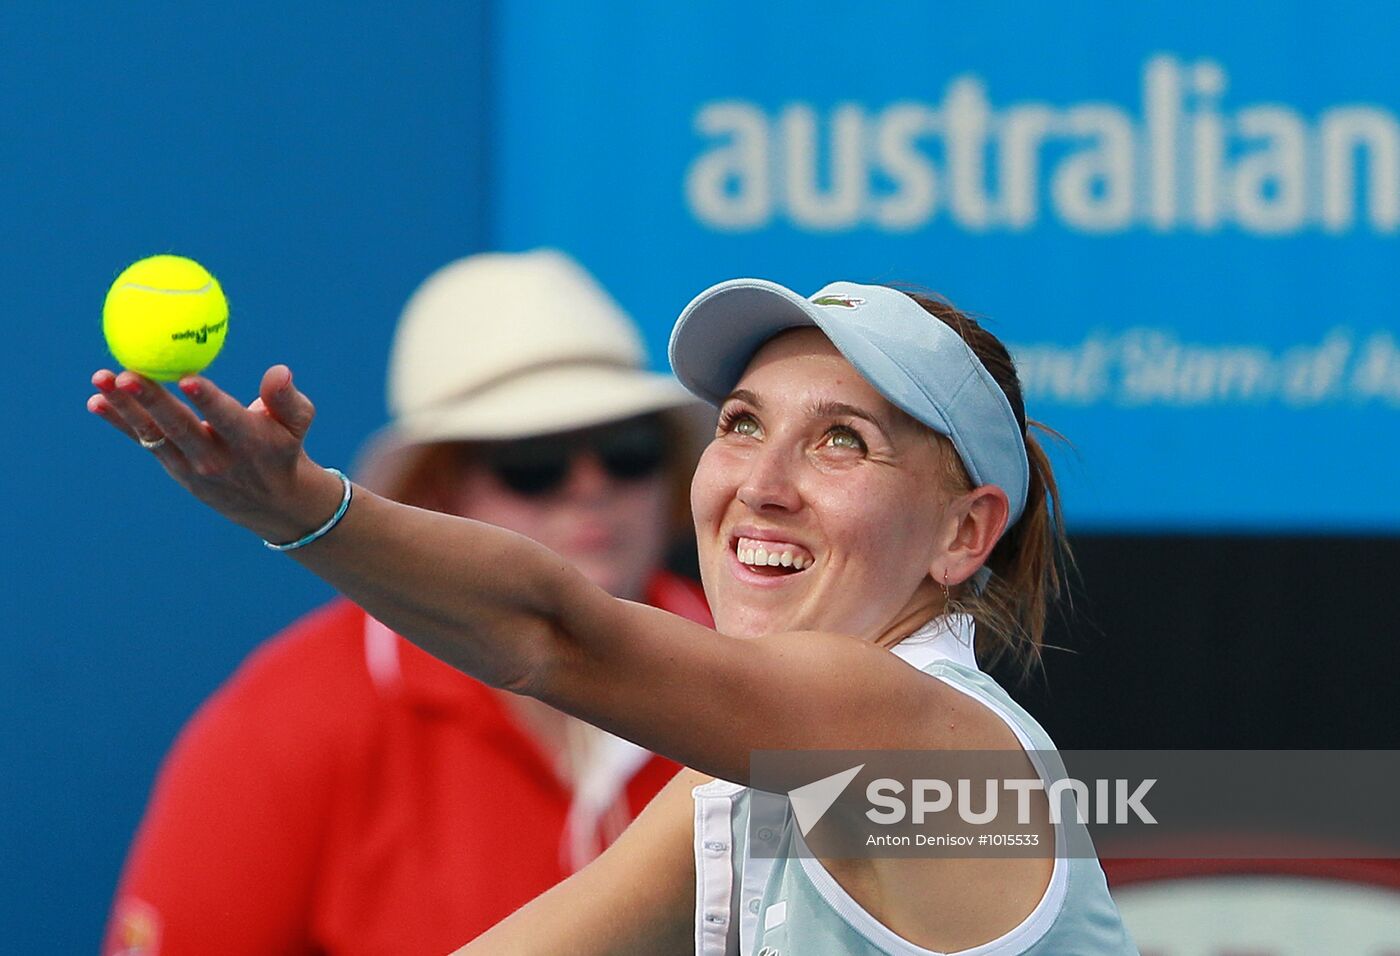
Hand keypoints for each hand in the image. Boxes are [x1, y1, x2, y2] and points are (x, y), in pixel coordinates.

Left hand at [87, 365, 343, 543]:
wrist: (272, 502)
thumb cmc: (284, 447)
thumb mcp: (298, 422)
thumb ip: (287, 398)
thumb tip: (279, 371)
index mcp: (250, 442)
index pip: (226, 419)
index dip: (207, 400)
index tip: (187, 379)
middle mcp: (217, 457)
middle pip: (179, 426)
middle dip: (151, 400)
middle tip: (127, 375)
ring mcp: (191, 465)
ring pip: (155, 434)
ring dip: (125, 408)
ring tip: (102, 379)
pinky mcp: (174, 466)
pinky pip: (145, 441)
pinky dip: (120, 422)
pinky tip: (97, 401)